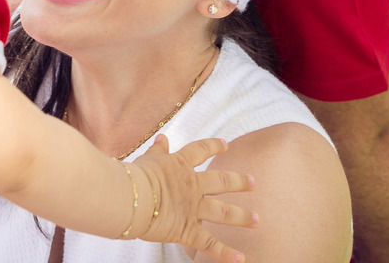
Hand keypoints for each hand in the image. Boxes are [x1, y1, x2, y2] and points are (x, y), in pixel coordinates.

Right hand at [133, 135, 256, 262]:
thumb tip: (162, 138)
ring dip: (242, 217)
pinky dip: (225, 253)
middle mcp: (192, 186)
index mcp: (180, 165)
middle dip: (239, 182)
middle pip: (222, 182)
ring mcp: (193, 208)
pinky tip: (241, 258)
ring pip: (224, 212)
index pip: (201, 150)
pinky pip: (210, 244)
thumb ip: (158, 151)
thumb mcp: (147, 159)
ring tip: (257, 221)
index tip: (226, 144)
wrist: (130, 197)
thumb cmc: (133, 177)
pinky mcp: (188, 230)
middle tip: (254, 183)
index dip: (214, 146)